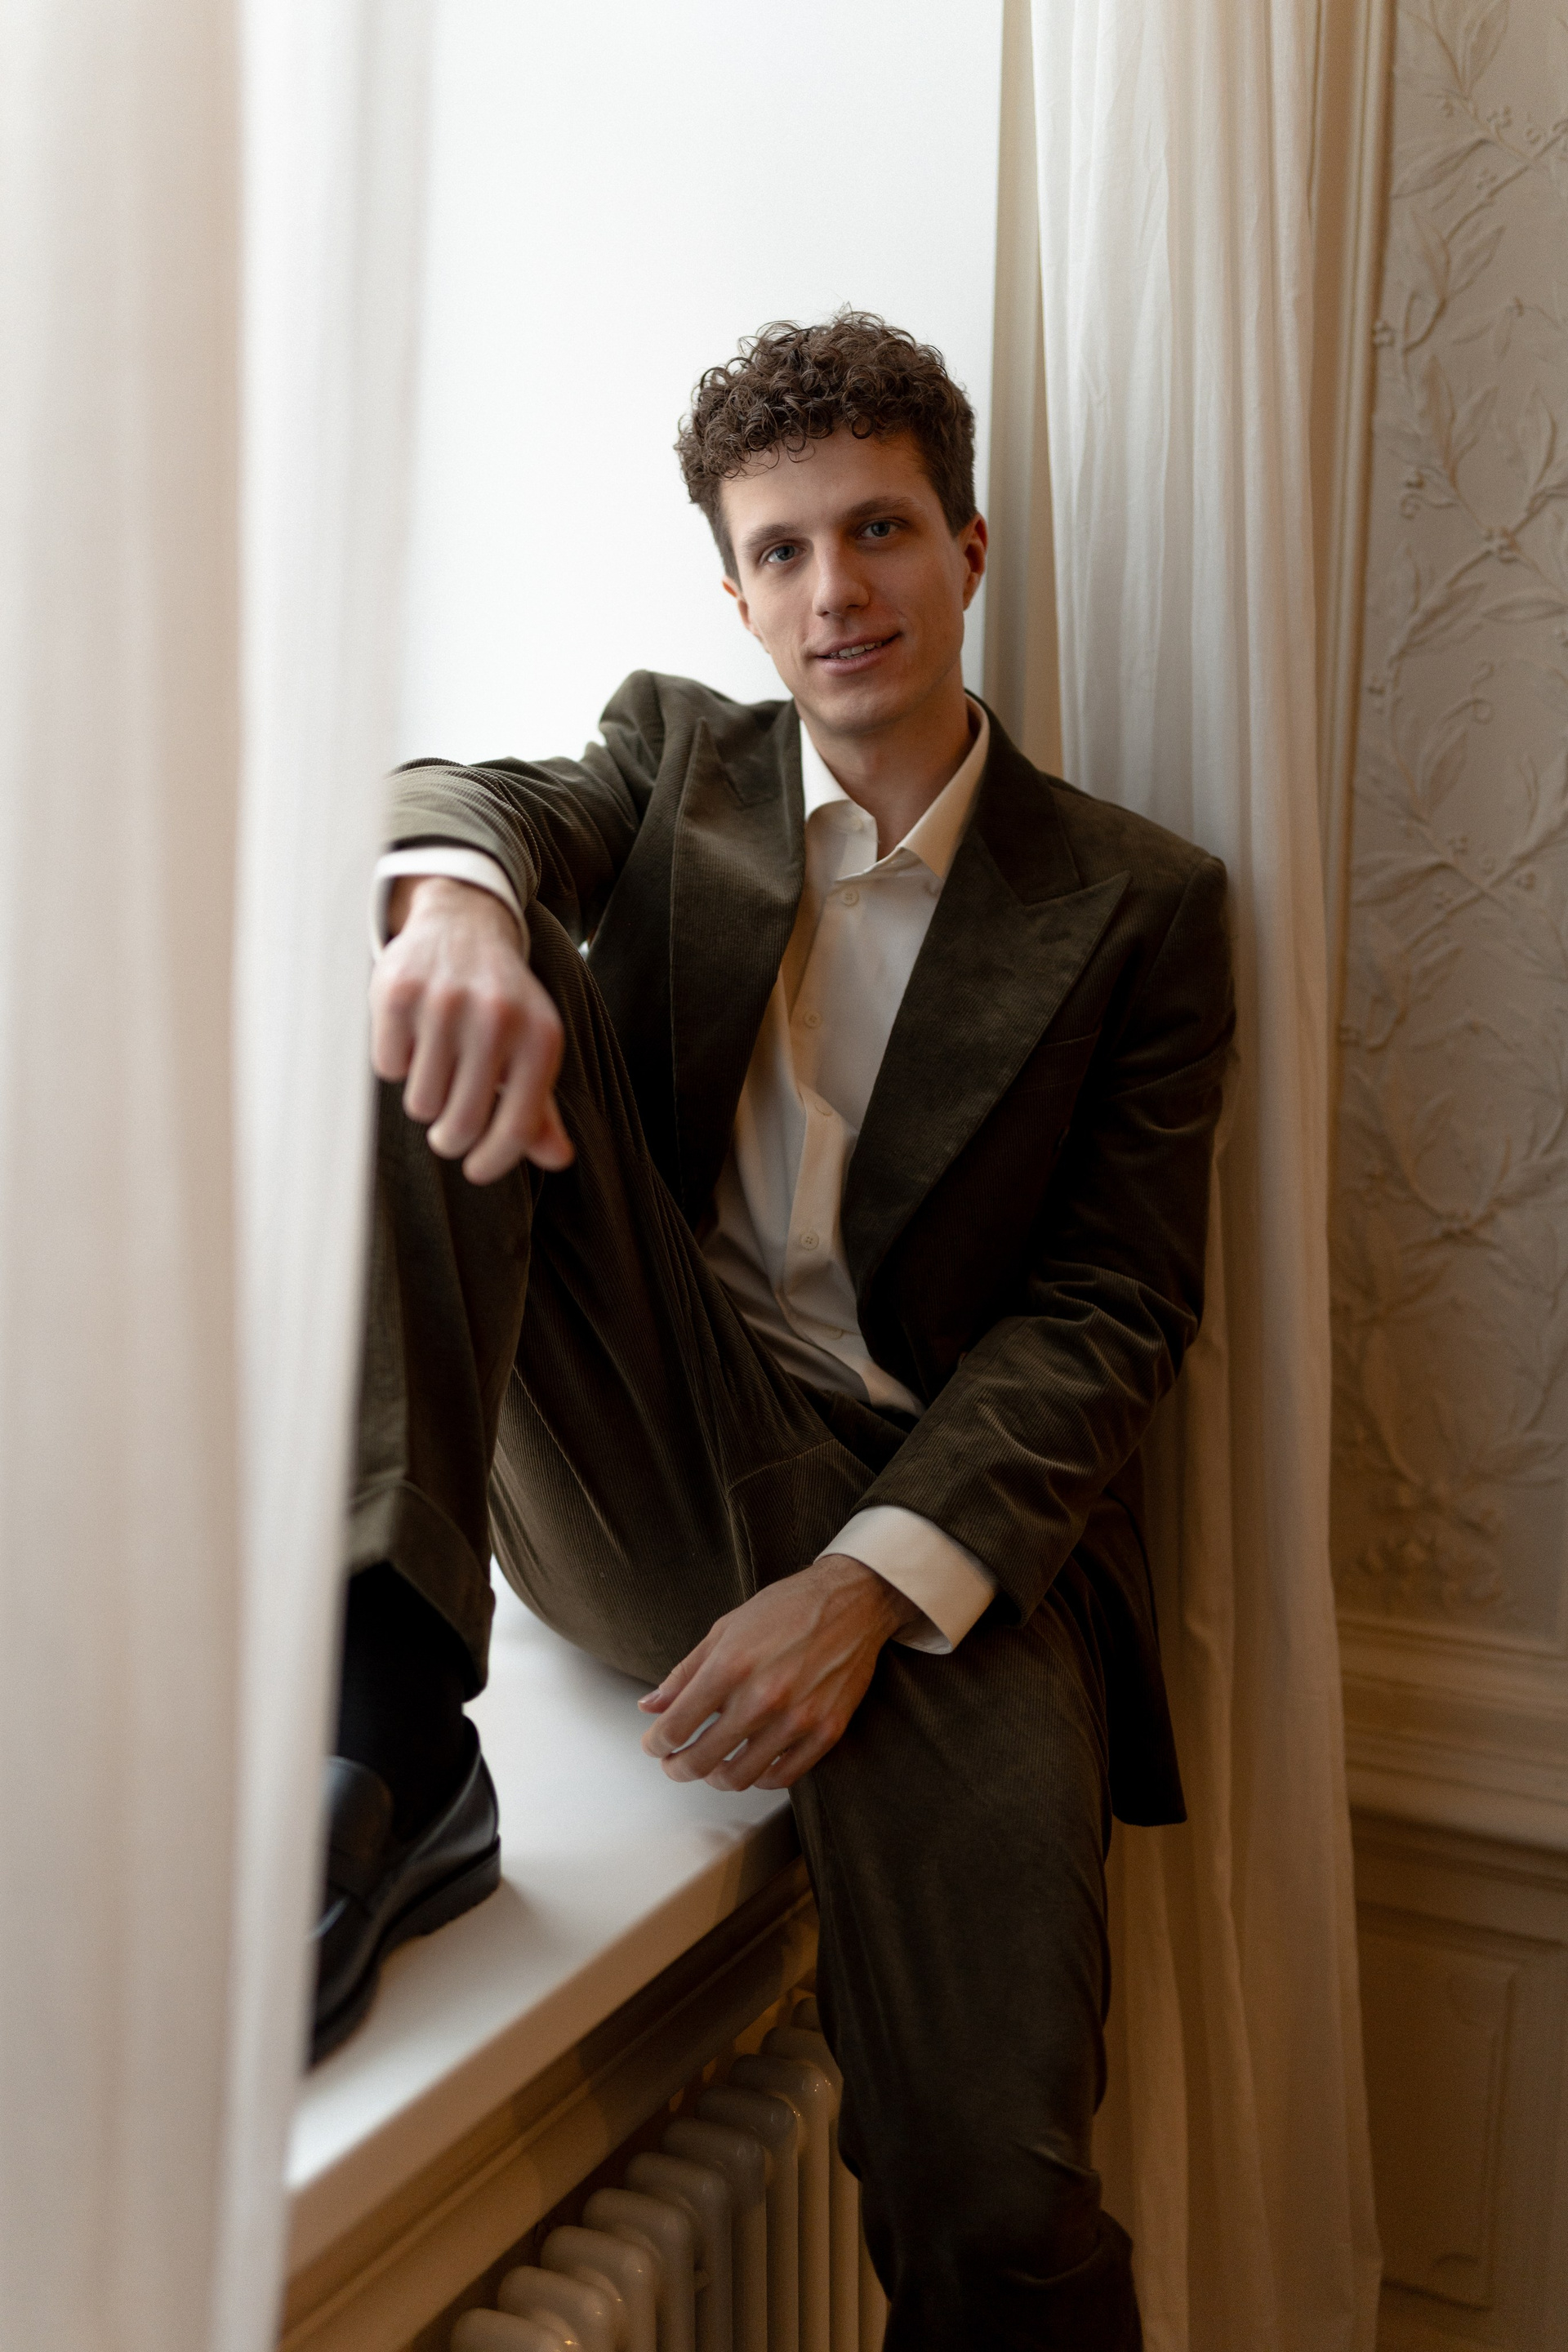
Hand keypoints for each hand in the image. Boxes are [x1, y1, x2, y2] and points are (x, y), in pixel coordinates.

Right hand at [370, 875, 573, 1183]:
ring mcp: (446, 1002)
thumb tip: (558, 1159)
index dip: (493, 1161)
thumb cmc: (502, 1002)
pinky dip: (397, 1062)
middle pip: (460, 1125)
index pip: (516, 1127)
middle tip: (448, 1128)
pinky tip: (414, 1035)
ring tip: (437, 1066)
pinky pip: (388, 1068)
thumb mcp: (532, 1047)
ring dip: (425, 1097)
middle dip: (450, 1137)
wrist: (464, 924)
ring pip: (420, 1103)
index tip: (477, 1170)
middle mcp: (497, 1017)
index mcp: (541, 1037)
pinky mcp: (399, 991)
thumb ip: (540, 1107)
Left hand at [638, 1554, 919, 1791]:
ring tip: (712, 1766)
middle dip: (677, 1768)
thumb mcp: (725, 1630)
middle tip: (674, 1763)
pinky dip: (759, 1779)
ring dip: (716, 1778)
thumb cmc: (787, 1609)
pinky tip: (751, 1764)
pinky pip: (783, 1777)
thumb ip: (685, 1673)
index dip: (656, 1743)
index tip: (655, 1744)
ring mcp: (797, 1718)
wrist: (851, 1601)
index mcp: (730, 1666)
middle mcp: (762, 1696)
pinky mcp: (826, 1731)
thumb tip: (651, 1706)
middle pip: (702, 1760)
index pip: (676, 1726)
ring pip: (740, 1777)